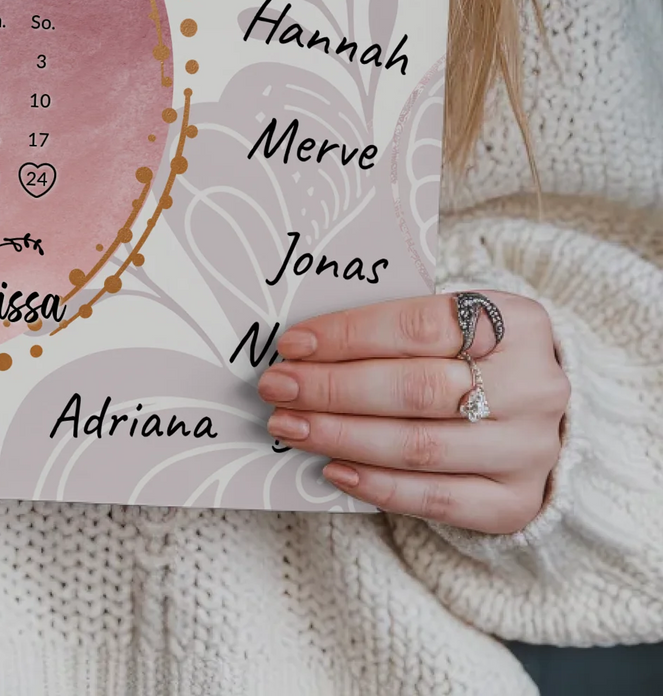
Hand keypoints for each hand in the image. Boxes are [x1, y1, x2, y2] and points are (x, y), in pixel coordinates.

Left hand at [259, 292, 569, 533]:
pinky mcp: (518, 502)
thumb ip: (397, 327)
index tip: (292, 344)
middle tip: (278, 387)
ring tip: (290, 425)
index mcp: (517, 324)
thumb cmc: (477, 354)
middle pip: (415, 389)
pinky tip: (334, 469)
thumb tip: (307, 346)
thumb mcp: (457, 320)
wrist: (545, 412)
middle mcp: (532, 387)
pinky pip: (438, 499)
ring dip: (342, 436)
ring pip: (420, 446)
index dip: (349, 335)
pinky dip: (379, 485)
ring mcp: (529, 449)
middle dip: (333, 388)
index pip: (419, 325)